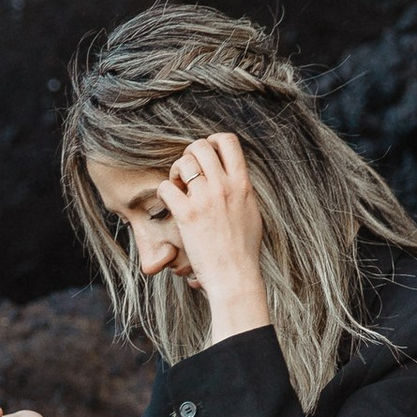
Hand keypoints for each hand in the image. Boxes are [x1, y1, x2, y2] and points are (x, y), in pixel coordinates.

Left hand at [157, 132, 268, 340]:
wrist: (235, 275)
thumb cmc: (244, 251)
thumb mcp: (252, 213)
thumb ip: (242, 191)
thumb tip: (235, 179)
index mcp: (243, 184)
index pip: (228, 142)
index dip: (212, 141)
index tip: (205, 155)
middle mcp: (224, 187)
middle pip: (201, 146)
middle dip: (189, 154)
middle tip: (186, 172)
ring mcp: (205, 200)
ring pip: (183, 163)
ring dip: (175, 171)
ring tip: (177, 187)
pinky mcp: (187, 214)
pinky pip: (166, 187)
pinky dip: (164, 192)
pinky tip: (170, 204)